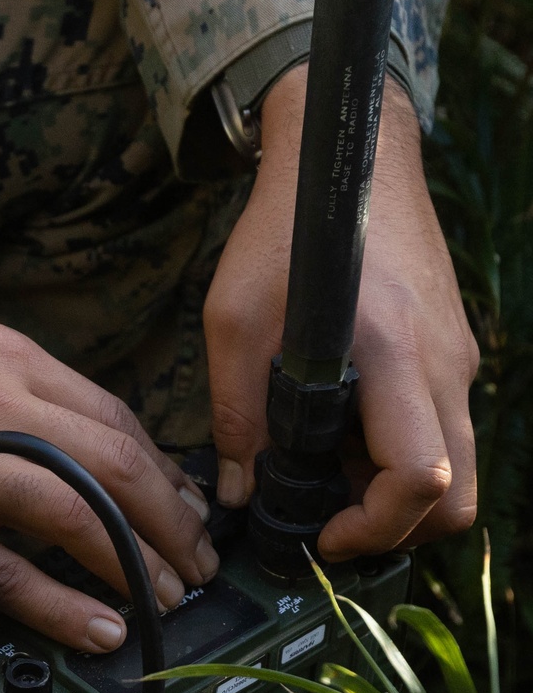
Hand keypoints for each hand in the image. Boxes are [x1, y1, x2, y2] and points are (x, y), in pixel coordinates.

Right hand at [0, 323, 217, 650]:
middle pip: (117, 464)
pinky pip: (18, 577)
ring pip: (82, 516)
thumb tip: (95, 459)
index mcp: (6, 359)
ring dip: (139, 563)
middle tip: (198, 560)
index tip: (186, 506)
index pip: (113, 416)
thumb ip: (22, 403)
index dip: (162, 471)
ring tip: (169, 598)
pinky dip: (69, 606)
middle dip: (172, 520)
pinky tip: (106, 628)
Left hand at [203, 64, 478, 557]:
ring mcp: (458, 360)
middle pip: (458, 495)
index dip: (375, 526)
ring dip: (399, 497)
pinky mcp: (454, 354)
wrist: (348, 160)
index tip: (324, 533)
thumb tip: (238, 494)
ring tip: (331, 477)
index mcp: (393, 354)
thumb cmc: (283, 233)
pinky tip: (346, 436)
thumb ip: (235, 414)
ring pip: (456, 470)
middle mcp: (443, 364)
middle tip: (333, 521)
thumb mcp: (234, 322)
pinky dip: (402, 457)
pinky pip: (443, 433)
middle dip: (399, 531)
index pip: (420, 476)